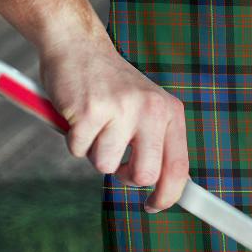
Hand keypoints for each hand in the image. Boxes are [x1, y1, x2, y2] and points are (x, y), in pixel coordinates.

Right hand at [39, 36, 188, 212]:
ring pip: (105, 165)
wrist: (78, 46)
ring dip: (94, 151)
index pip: (179, 167)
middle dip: (125, 175)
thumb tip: (163, 188)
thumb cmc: (111, 85)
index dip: (168, 195)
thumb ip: (156, 142)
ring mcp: (121, 109)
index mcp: (169, 111)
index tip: (154, 206)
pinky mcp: (90, 111)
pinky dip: (73, 139)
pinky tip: (78, 115)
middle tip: (115, 157)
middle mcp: (151, 109)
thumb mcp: (146, 108)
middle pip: (145, 175)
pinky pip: (78, 150)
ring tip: (95, 123)